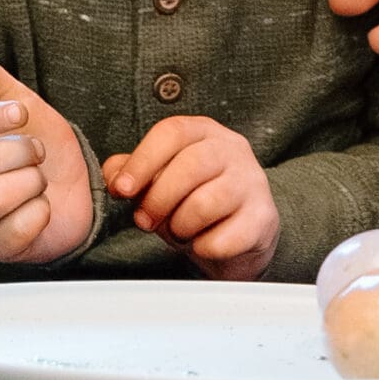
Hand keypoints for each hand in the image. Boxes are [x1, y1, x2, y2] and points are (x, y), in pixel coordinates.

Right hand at [0, 42, 93, 265]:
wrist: (73, 192)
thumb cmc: (39, 147)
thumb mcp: (20, 106)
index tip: (22, 112)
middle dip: (22, 153)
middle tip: (39, 152)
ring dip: (33, 184)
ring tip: (39, 181)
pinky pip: (16, 229)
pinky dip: (40, 215)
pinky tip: (41, 208)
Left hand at [102, 116, 278, 279]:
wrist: (240, 234)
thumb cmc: (194, 199)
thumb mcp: (160, 179)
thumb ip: (132, 172)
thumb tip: (113, 175)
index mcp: (204, 132)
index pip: (172, 132)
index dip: (142, 161)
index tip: (120, 189)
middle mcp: (233, 150)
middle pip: (190, 165)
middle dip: (158, 199)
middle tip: (144, 221)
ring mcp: (254, 183)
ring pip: (207, 203)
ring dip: (180, 226)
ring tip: (178, 232)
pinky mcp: (265, 219)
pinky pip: (224, 238)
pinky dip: (203, 248)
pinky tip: (202, 244)